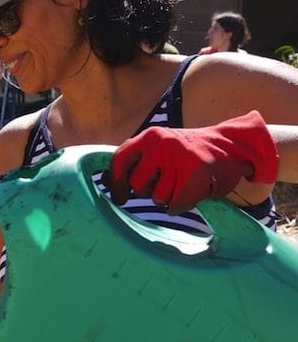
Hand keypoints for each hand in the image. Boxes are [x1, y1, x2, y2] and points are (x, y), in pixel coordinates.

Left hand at [108, 111, 277, 213]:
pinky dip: (181, 205)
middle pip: (137, 185)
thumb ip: (137, 161)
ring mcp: (180, 156)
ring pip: (157, 198)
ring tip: (183, 182)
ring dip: (168, 197)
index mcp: (149, 136)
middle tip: (167, 181)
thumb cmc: (187, 154)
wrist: (233, 146)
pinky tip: (192, 192)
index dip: (116, 183)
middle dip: (149, 191)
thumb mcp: (160, 148)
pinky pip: (175, 205)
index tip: (120, 198)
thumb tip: (108, 182)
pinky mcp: (197, 172)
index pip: (120, 161)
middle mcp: (162, 143)